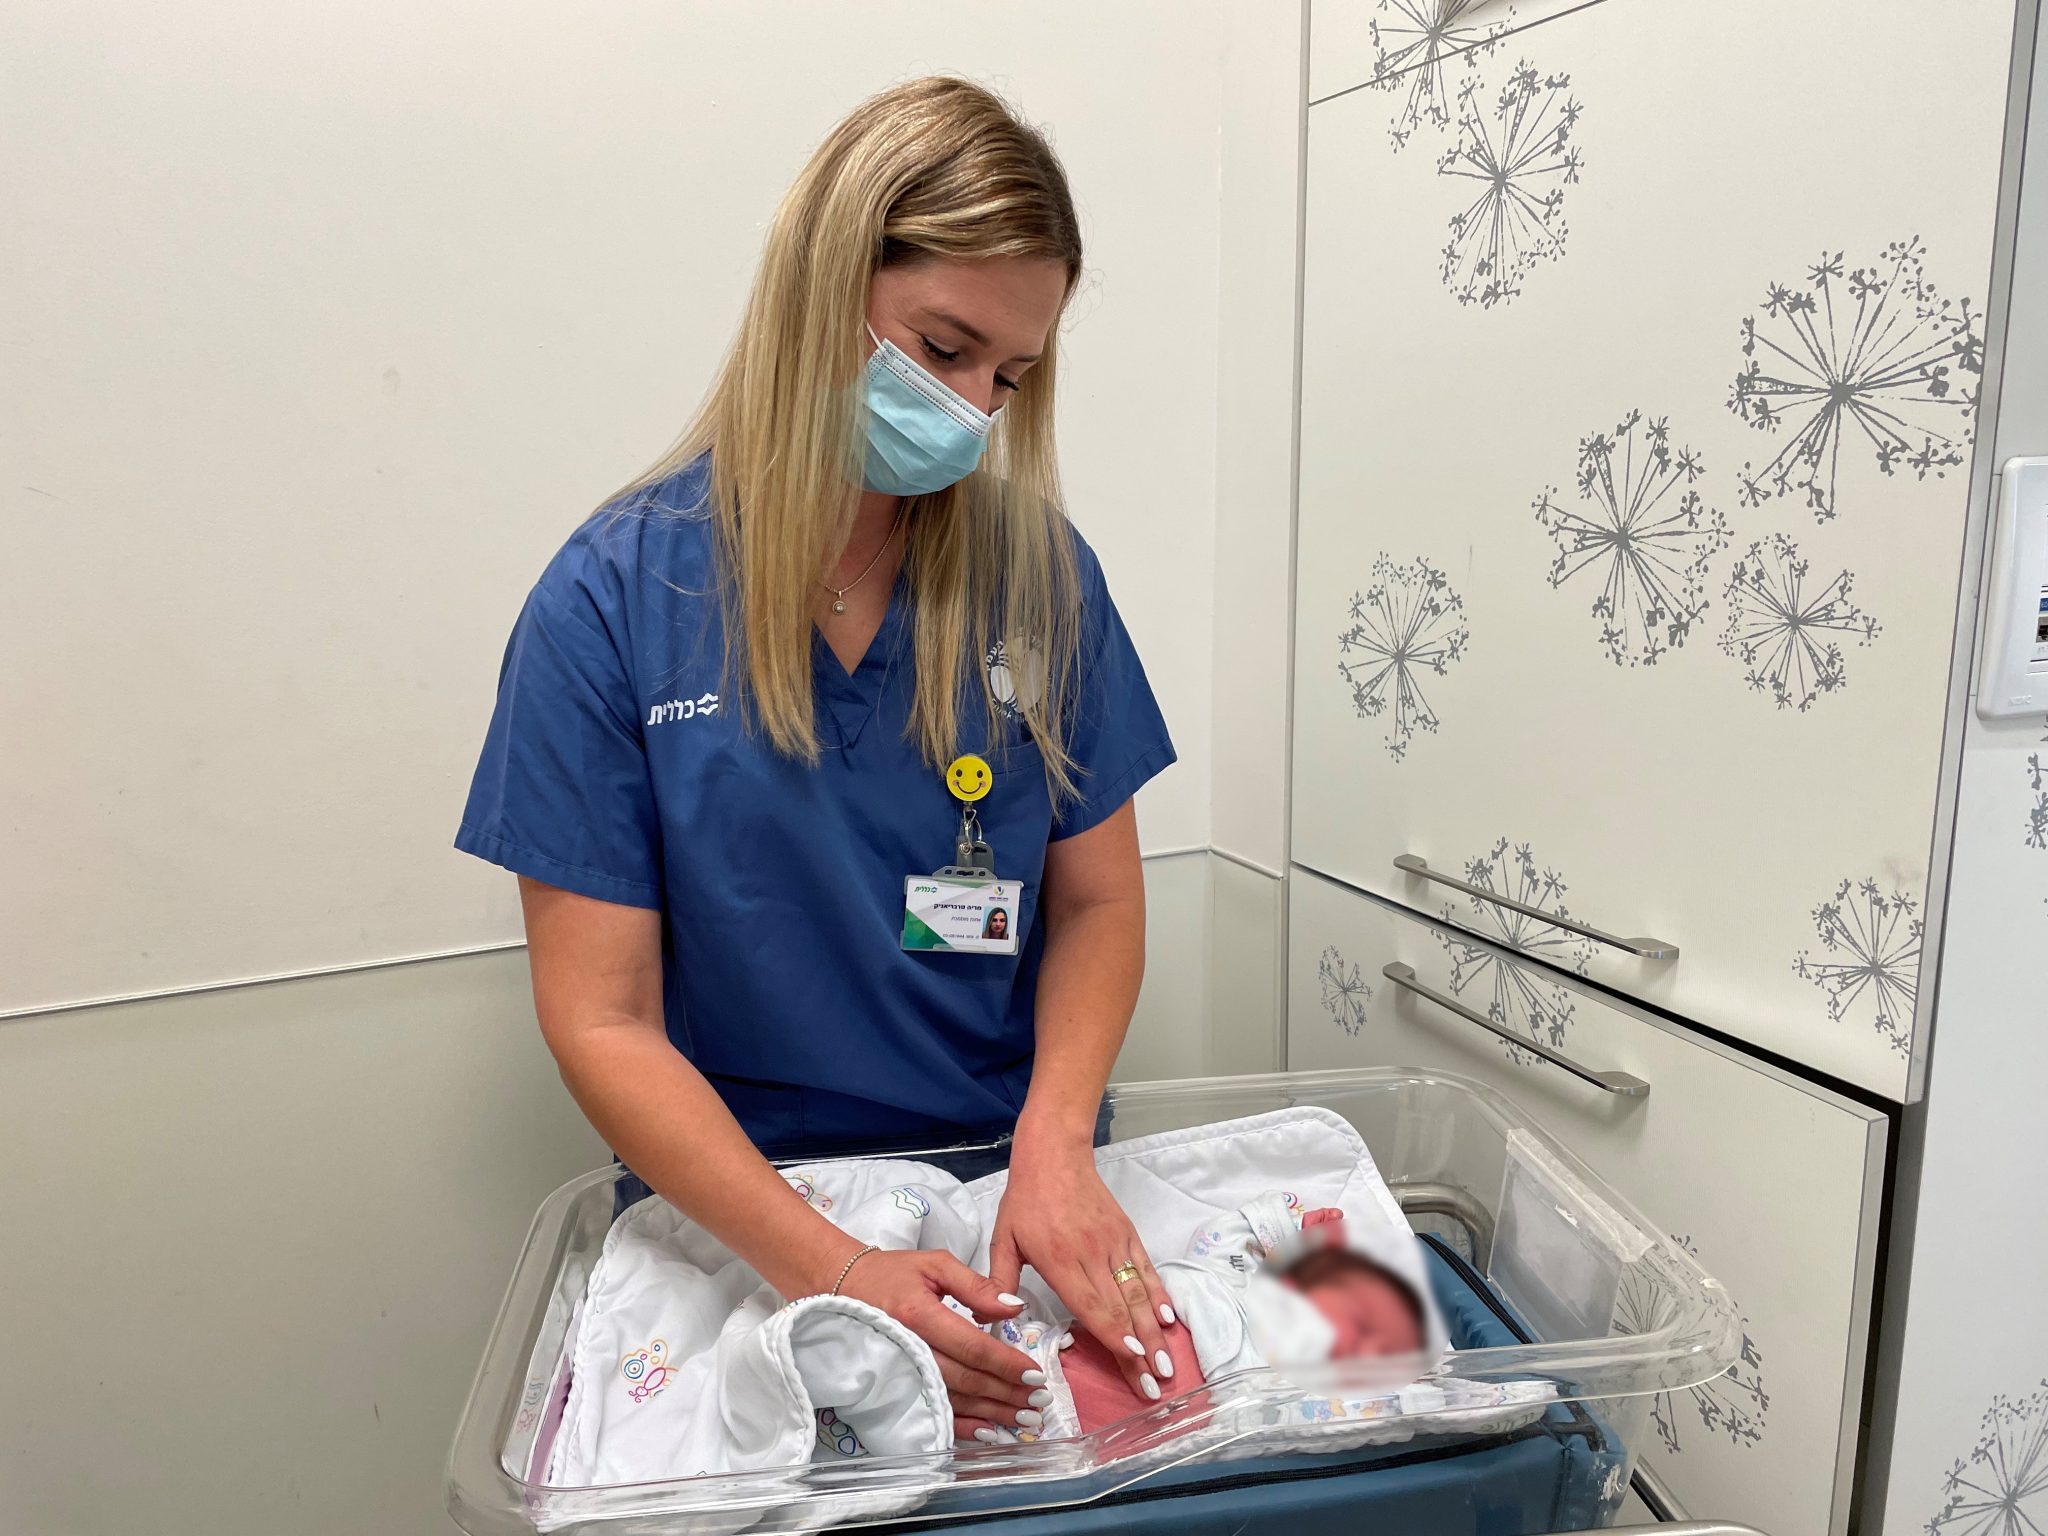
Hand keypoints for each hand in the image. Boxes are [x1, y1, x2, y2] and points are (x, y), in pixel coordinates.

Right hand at [834, 1247, 1049, 1440]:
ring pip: (953, 1400)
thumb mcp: (934, 1265)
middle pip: (966, 1379)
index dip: (1005, 1363)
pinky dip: (961, 1426)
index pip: (972, 1346)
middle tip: (1038, 1401)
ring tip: (1023, 1418)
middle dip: (1006, 1393)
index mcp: (919, 1315)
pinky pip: (932, 1413)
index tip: (1034, 1373)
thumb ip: (975, 1285)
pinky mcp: (894, 1388)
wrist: (841, 1288)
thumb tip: (1013, 1308)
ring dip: (991, 1413)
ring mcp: (899, 1374)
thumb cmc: (891, 1274)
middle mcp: (908, 1349)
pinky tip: (987, 1431)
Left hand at [988, 1135, 1176, 1407]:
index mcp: (1059, 1260)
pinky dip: (1160, 1295)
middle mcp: (1092, 1255)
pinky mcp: (1127, 1234)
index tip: (1132, 1359)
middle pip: (1120, 1309)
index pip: (1091, 1304)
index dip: (1113, 1334)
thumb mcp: (1003, 1239)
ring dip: (1156, 1330)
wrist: (1054, 1155)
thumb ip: (999, 1282)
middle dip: (1140, 1349)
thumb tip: (998, 1322)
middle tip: (1156, 1384)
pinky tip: (1169, 1319)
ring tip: (1167, 1362)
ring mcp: (1114, 1244)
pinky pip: (1146, 1270)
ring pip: (1139, 1293)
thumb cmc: (1025, 1201)